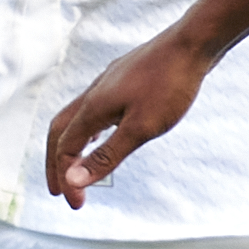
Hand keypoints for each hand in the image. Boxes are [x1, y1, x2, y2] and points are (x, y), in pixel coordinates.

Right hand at [44, 32, 212, 204]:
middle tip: (60, 191)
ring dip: (71, 145)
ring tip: (77, 167)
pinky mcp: (122, 79)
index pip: (65, 149)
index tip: (76, 205)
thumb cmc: (170, 86)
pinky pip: (94, 109)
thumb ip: (106, 155)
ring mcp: (107, 84)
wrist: (192, 43)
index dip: (66, 178)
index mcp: (93, 107)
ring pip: (76, 118)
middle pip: (60, 131)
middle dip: (56, 163)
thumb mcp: (141, 128)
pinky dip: (89, 130)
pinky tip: (104, 135)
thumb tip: (73, 180)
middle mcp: (93, 94)